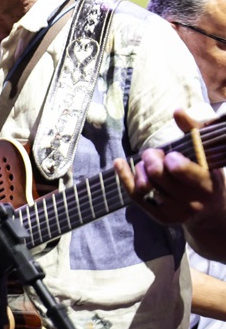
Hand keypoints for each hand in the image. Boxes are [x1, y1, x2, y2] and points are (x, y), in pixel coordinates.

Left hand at [115, 109, 222, 225]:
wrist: (209, 211)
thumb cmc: (206, 174)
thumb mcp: (206, 154)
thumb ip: (194, 132)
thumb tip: (177, 111)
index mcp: (206, 185)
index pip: (178, 169)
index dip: (169, 158)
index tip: (171, 155)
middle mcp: (191, 202)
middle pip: (157, 174)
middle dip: (151, 157)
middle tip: (154, 153)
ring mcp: (174, 212)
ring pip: (144, 185)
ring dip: (140, 168)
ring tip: (147, 164)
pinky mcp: (159, 217)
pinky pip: (135, 195)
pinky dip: (124, 176)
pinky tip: (119, 162)